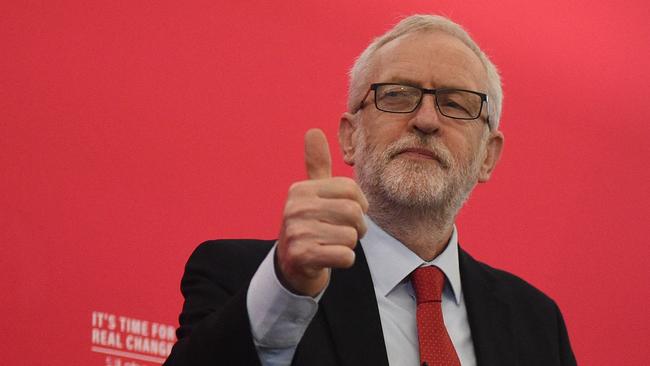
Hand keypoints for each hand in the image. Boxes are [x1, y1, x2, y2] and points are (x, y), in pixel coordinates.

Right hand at [276, 129, 368, 296]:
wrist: (292, 266)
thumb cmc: (310, 225)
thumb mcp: (312, 194)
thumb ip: (316, 165)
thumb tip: (313, 131)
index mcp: (300, 189)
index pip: (351, 189)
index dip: (360, 204)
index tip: (350, 213)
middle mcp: (295, 208)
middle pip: (354, 212)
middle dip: (358, 227)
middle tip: (344, 232)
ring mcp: (297, 232)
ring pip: (351, 236)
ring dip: (349, 244)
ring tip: (332, 244)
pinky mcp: (302, 256)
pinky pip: (345, 255)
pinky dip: (344, 260)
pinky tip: (328, 258)